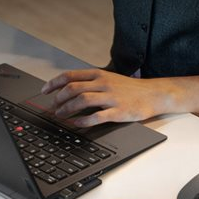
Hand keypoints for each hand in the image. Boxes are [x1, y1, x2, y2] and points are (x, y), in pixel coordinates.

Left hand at [41, 69, 177, 127]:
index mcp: (98, 74)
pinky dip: (83, 121)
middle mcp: (103, 83)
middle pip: (73, 88)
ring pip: (82, 100)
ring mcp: (111, 97)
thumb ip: (90, 82)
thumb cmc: (129, 88)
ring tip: (60, 115)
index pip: (70, 75)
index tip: (45, 91)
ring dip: (67, 109)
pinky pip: (97, 116)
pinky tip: (76, 124)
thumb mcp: (108, 78)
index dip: (54, 83)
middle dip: (58, 99)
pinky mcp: (118, 111)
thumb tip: (67, 88)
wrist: (154, 94)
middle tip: (52, 107)